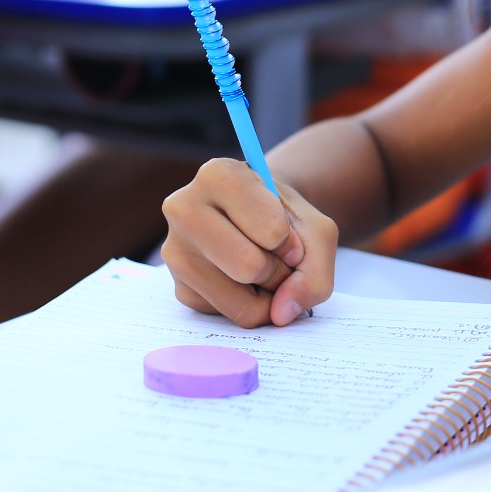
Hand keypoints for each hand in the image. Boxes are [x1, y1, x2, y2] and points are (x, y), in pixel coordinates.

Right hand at [160, 158, 338, 327]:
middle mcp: (183, 208)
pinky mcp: (178, 288)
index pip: (272, 230)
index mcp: (217, 174)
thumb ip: (316, 268)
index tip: (286, 233)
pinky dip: (249, 307)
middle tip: (277, 257)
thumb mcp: (316, 229)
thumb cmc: (284, 217)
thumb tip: (280, 314)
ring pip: (238, 301)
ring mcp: (174, 250)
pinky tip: (244, 281)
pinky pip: (228, 316)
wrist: (259, 219)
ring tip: (262, 268)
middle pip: (249, 267)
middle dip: (279, 272)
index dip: (292, 242)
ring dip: (267, 295)